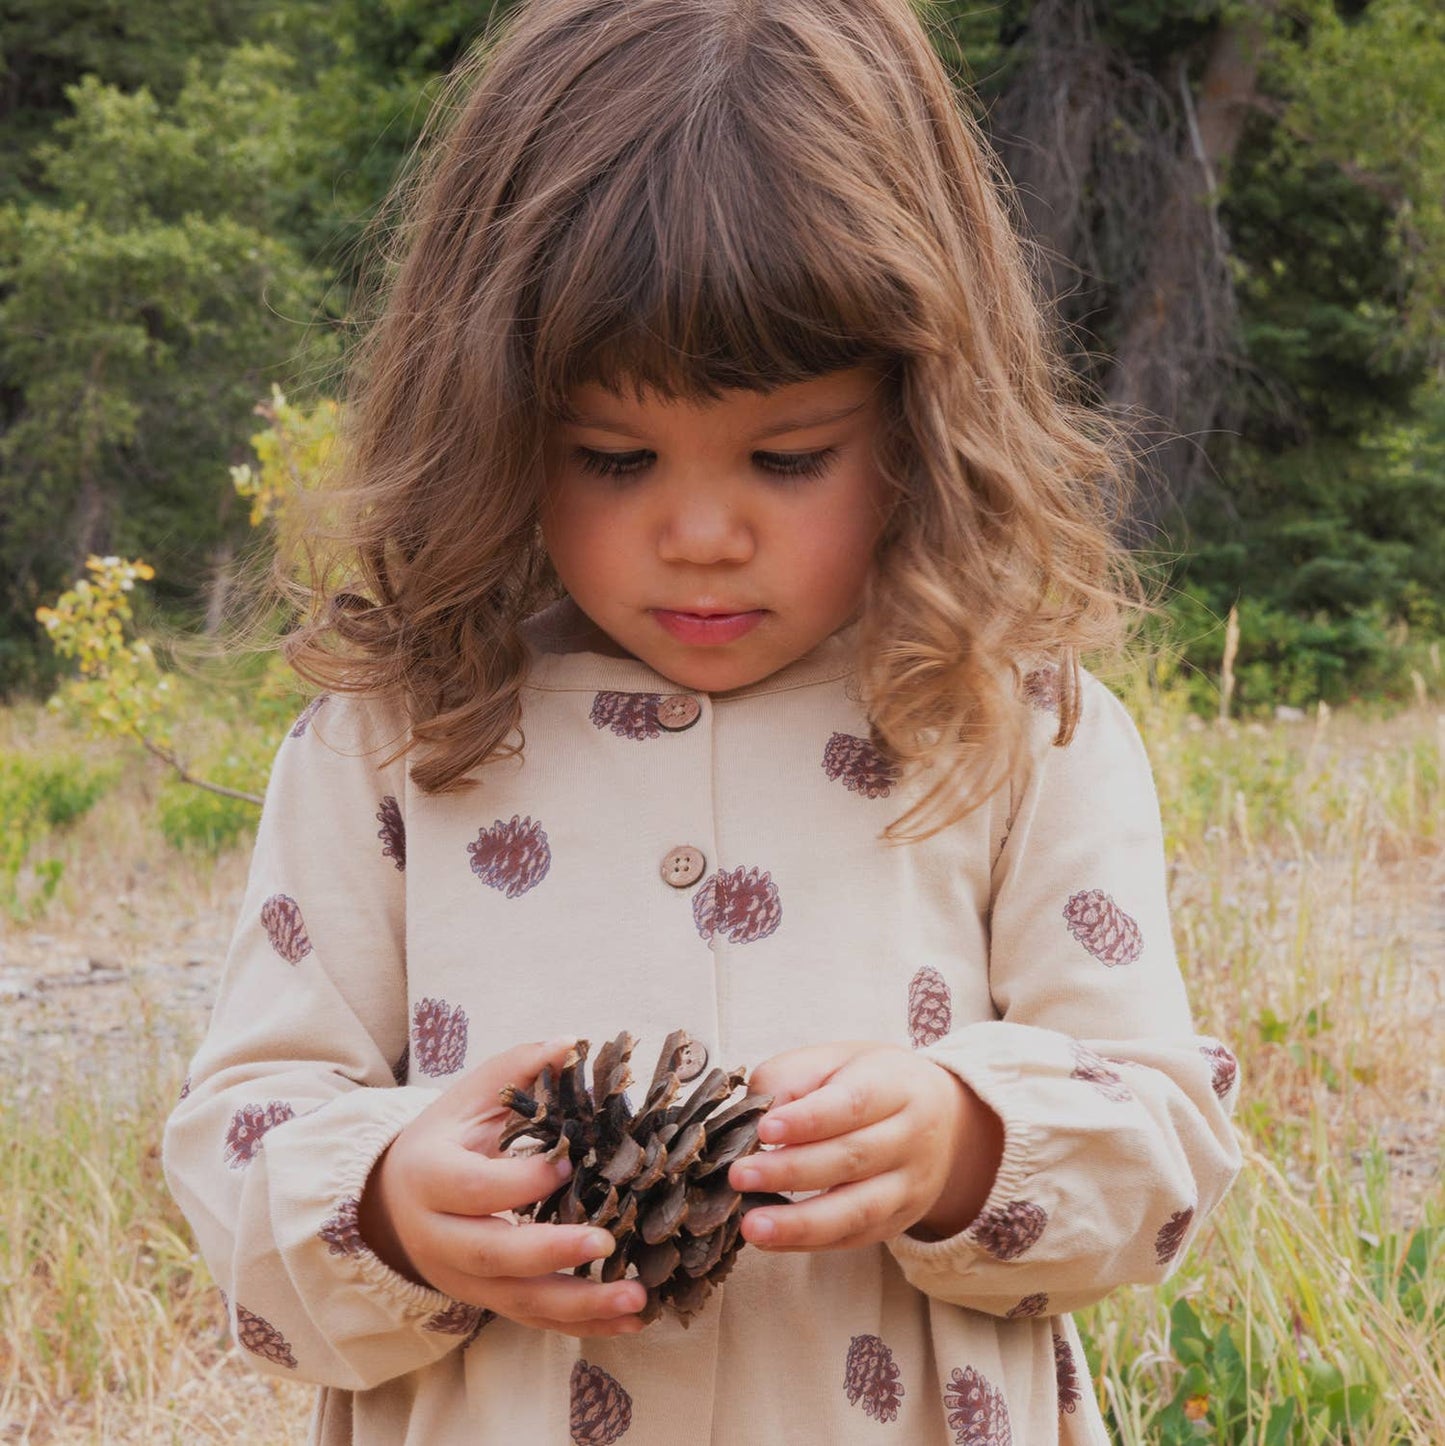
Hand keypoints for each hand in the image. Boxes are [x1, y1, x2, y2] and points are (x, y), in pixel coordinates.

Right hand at [358, 1038, 648, 1337]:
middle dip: (550, 1252)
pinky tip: (629, 1321)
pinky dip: (584, 1324)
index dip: (518, 1180)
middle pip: (492, 1254)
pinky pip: (536, 1319)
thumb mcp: (470, 1097)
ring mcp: (463, 1278)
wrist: (396, 1201)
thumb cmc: (446, 1138)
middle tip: (606, 1241)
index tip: (568, 1163)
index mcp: (429, 1177)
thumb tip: (570, 1044)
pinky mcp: (489, 1300)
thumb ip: (518, 1069)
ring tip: (637, 1301)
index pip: (472, 1187)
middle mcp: (440, 1237)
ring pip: (519, 1301)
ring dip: (581, 1305)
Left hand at [726, 1040, 1002, 1251]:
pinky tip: (770, 1240)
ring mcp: (908, 1187)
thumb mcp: (837, 1060)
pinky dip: (808, 1243)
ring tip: (752, 1226)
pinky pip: (852, 1238)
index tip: (765, 1128)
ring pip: (857, 1210)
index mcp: (896, 1086)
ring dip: (800, 1224)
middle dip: (791, 1171)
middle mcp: (910, 1139)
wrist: (945, 1119)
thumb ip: (792, 1076)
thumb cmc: (873, 1082)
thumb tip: (754, 1113)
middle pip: (852, 1159)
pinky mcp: (897, 1222)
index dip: (809, 1119)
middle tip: (739, 1175)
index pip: (853, 1104)